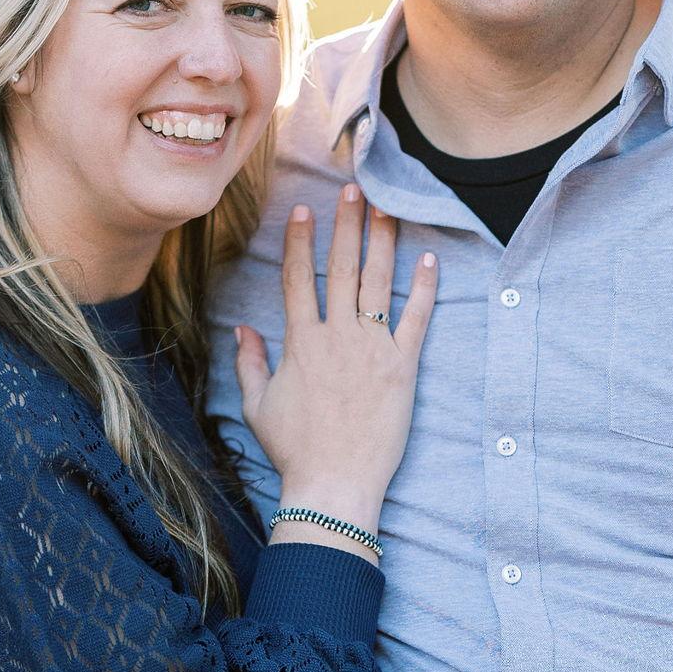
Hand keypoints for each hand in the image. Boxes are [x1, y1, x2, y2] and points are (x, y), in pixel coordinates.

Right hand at [234, 184, 437, 541]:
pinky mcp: (403, 369)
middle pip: (343, 268)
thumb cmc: (294, 450)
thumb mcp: (257, 405)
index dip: (300, 240)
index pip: (298, 277)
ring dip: (384, 242)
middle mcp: (337, 337)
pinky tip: (430, 260)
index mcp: (300, 342)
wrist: (333, 484)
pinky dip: (425, 290)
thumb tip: (242, 328)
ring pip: (379, 283)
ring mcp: (372, 350)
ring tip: (389, 208)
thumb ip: (250, 361)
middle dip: (348, 225)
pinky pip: (416, 320)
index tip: (304, 209)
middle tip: (355, 188)